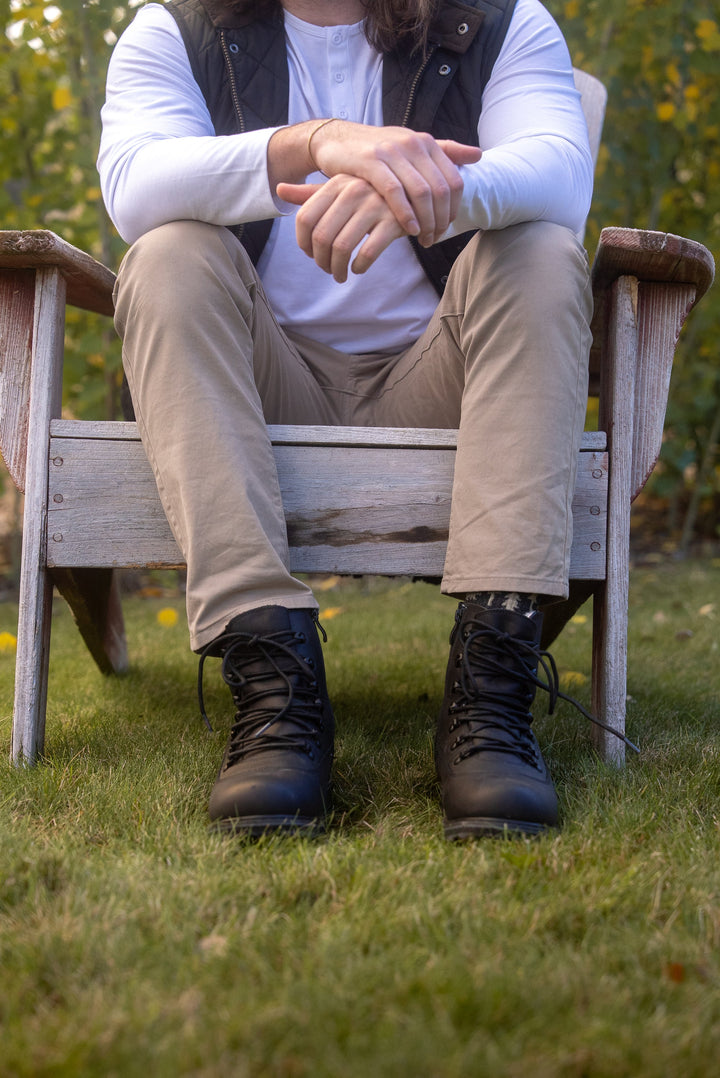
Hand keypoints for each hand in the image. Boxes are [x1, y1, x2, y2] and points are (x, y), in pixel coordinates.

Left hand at [277, 175, 406, 282]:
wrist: (416, 194)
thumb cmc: (371, 195)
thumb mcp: (342, 190)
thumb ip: (311, 194)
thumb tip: (279, 188)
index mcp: (337, 183)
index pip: (305, 218)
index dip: (303, 243)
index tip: (310, 255)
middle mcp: (354, 190)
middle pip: (321, 237)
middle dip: (321, 261)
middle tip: (327, 270)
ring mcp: (375, 205)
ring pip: (342, 247)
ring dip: (338, 269)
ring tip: (341, 275)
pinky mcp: (395, 221)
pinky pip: (368, 253)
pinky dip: (359, 266)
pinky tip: (359, 268)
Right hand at [307, 121, 481, 246]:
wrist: (336, 140)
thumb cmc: (377, 150)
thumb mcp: (412, 147)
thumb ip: (445, 151)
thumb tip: (478, 156)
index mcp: (426, 142)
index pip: (454, 181)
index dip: (454, 209)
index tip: (445, 227)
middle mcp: (412, 143)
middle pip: (440, 190)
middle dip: (440, 220)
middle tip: (434, 239)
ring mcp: (391, 151)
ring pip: (421, 193)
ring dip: (426, 222)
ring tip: (422, 239)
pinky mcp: (371, 162)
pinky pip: (395, 192)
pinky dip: (405, 214)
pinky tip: (408, 230)